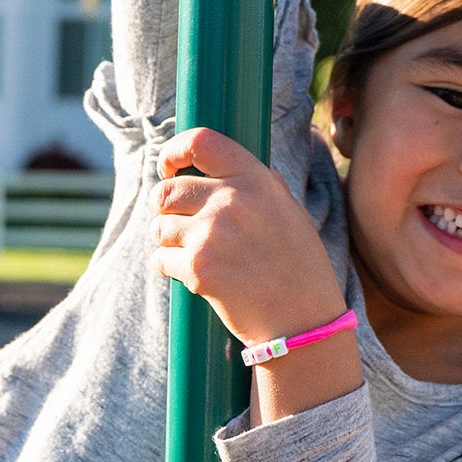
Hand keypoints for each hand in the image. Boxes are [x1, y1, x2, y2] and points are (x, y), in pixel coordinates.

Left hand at [155, 127, 347, 351]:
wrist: (302, 320)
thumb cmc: (297, 266)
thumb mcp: (287, 209)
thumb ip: (253, 183)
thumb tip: (213, 162)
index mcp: (256, 179)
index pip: (201, 142)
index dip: (173, 151)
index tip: (168, 167)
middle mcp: (231, 200)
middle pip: (166, 190)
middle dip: (165, 207)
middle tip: (179, 222)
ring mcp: (211, 233)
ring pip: (160, 226)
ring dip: (169, 240)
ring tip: (197, 254)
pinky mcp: (197, 267)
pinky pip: (161, 259)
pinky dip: (169, 268)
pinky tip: (195, 277)